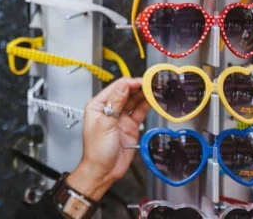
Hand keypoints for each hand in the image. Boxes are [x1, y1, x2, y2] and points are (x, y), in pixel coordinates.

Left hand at [66, 77, 149, 199]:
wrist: (103, 171)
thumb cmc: (97, 150)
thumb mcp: (106, 124)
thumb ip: (116, 103)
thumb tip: (124, 85)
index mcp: (98, 105)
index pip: (116, 88)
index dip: (130, 83)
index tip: (142, 81)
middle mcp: (109, 110)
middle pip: (126, 93)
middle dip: (139, 87)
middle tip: (152, 84)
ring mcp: (121, 118)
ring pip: (134, 102)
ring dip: (144, 95)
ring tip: (156, 90)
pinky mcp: (130, 127)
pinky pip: (139, 113)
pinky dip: (147, 107)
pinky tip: (153, 101)